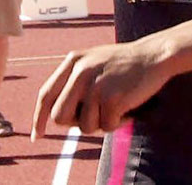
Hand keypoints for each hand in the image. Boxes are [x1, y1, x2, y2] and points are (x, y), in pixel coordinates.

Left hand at [32, 40, 170, 137]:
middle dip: (74, 124)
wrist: (154, 55)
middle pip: (59, 116)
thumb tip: (56, 117)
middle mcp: (80, 71)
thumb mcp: (93, 63)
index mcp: (73, 61)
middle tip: (95, 117)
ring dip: (100, 123)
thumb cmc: (124, 64)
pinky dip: (117, 123)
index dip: (38, 118)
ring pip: (84, 126)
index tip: (37, 136)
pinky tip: (127, 108)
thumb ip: (74, 82)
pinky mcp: (112, 97)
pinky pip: (106, 127)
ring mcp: (95, 84)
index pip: (46, 94)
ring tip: (115, 107)